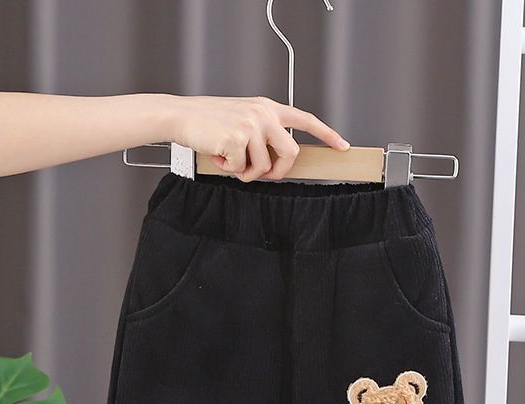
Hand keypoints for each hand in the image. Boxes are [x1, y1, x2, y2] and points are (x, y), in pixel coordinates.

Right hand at [166, 94, 349, 182]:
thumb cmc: (210, 122)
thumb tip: (277, 164)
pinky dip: (230, 170)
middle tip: (260, 174)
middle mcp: (264, 114)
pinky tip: (220, 156)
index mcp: (268, 108)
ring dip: (248, 172)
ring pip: (265, 167)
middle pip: (290, 153)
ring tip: (231, 160)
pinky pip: (243, 170)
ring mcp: (251, 125)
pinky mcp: (237, 138)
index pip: (304, 120)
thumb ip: (263, 135)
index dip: (326, 134)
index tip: (342, 146)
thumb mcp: (242, 120)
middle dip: (278, 171)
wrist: (182, 116)